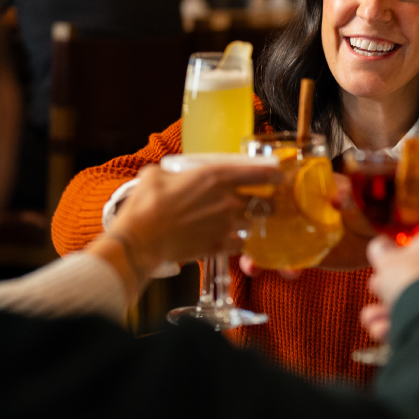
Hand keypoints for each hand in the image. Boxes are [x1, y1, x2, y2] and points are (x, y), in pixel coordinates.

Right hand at [112, 162, 282, 269]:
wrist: (141, 239)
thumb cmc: (146, 204)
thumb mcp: (156, 175)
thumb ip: (172, 172)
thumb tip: (170, 175)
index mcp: (215, 176)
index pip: (258, 173)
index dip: (273, 174)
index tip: (278, 176)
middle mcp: (228, 200)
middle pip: (265, 203)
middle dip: (267, 204)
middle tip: (264, 204)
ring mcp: (227, 224)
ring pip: (253, 224)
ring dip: (250, 223)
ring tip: (241, 223)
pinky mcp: (221, 245)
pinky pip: (241, 244)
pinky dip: (238, 242)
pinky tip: (229, 240)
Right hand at [239, 171, 375, 278]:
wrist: (380, 236)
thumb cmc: (367, 207)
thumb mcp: (357, 195)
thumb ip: (347, 195)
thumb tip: (337, 198)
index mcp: (302, 188)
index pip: (269, 186)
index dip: (250, 192)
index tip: (239, 199)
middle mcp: (293, 210)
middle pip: (257, 218)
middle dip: (241, 229)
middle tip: (237, 239)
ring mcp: (297, 234)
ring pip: (266, 244)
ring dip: (253, 255)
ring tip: (251, 265)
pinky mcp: (305, 255)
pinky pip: (288, 263)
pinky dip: (285, 269)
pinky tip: (289, 272)